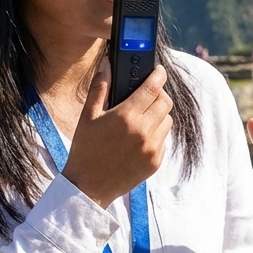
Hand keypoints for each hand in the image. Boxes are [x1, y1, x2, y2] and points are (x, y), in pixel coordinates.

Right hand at [62, 57, 172, 209]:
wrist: (88, 187)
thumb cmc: (85, 149)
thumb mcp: (87, 116)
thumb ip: (99, 88)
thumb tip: (107, 65)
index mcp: (126, 117)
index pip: (152, 88)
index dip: (158, 75)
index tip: (159, 71)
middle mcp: (143, 131)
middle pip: (165, 102)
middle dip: (158, 94)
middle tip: (148, 94)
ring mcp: (152, 148)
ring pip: (167, 120)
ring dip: (159, 114)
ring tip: (142, 117)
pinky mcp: (156, 161)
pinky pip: (164, 139)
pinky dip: (156, 134)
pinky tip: (140, 137)